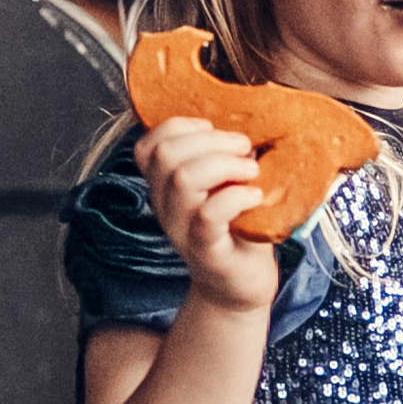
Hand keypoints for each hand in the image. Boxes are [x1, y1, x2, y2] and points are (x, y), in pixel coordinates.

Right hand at [133, 115, 280, 315]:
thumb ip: (220, 157)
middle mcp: (165, 206)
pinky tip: (255, 197)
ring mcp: (181, 229)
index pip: (147, 145)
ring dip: (224, 164)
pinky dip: (236, 196)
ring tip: (251, 171)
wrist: (240, 285)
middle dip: (210, 141)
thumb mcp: (223, 186)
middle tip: (244, 148)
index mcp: (165, 186)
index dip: (178, 126)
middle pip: (165, 156)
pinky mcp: (205, 250)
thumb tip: (246, 118)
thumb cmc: (238, 229)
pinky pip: (208, 214)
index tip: (212, 128)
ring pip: (183, 179)